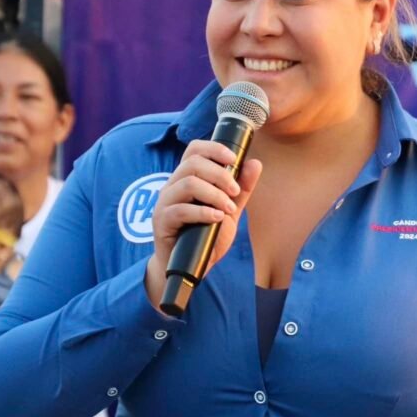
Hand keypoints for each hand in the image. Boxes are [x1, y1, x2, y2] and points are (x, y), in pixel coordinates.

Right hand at [145, 139, 262, 309]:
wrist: (190, 267)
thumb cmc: (206, 235)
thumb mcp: (229, 209)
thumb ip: (241, 188)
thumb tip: (254, 163)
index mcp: (186, 178)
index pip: (194, 149)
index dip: (214, 148)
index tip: (233, 158)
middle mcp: (172, 185)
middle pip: (193, 163)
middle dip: (220, 174)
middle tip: (235, 191)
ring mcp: (164, 203)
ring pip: (188, 183)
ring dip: (214, 194)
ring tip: (228, 209)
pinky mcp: (161, 221)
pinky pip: (181, 210)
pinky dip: (203, 212)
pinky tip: (217, 218)